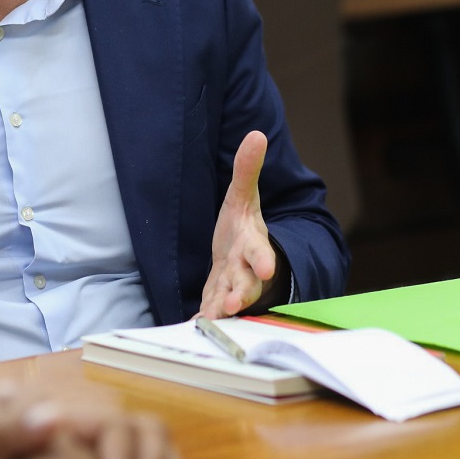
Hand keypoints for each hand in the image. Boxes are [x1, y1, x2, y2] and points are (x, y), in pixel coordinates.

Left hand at [199, 130, 275, 317]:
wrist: (241, 250)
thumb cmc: (243, 223)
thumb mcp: (242, 195)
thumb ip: (248, 169)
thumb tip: (257, 134)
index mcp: (252, 242)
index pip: (260, 251)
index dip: (263, 259)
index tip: (265, 268)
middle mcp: (244, 268)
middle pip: (245, 283)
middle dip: (242, 293)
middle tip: (234, 304)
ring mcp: (231, 284)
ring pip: (228, 299)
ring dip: (221, 309)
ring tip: (213, 318)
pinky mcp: (217, 295)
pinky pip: (210, 307)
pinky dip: (203, 316)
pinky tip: (194, 324)